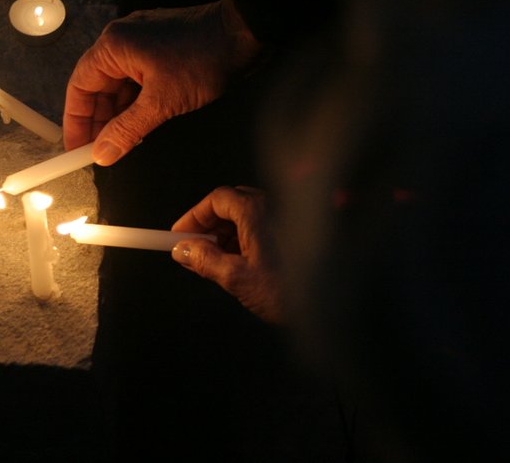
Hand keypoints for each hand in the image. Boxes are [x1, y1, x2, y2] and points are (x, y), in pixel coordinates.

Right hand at [63, 0, 261, 164]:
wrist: (243, 34)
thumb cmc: (205, 57)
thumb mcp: (162, 102)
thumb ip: (128, 130)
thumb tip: (104, 152)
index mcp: (113, 46)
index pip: (79, 87)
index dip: (76, 121)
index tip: (75, 147)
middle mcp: (122, 41)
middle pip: (97, 88)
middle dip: (98, 122)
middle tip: (99, 152)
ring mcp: (141, 44)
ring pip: (118, 87)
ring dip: (118, 115)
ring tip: (120, 144)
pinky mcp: (158, 52)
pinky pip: (136, 81)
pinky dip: (135, 104)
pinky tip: (138, 126)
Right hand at [171, 186, 281, 323]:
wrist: (332, 310)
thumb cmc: (288, 292)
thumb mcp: (237, 279)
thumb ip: (205, 261)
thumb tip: (181, 250)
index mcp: (259, 211)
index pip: (217, 199)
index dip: (194, 216)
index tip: (178, 235)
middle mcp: (275, 206)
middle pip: (231, 204)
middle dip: (208, 224)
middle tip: (193, 247)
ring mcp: (287, 218)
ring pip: (246, 216)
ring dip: (225, 233)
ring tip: (214, 259)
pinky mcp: (294, 232)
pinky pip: (262, 226)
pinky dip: (243, 238)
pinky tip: (238, 261)